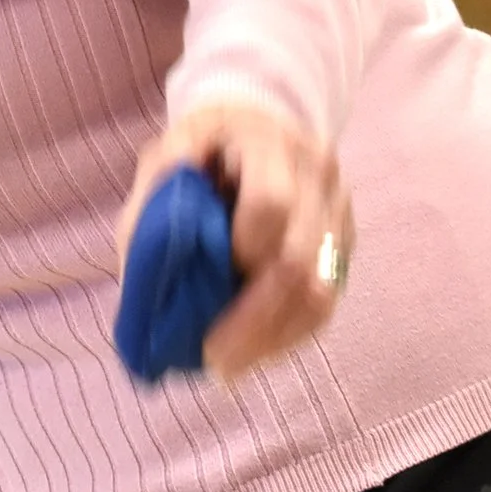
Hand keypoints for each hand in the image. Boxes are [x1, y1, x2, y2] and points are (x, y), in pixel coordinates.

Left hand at [119, 101, 354, 380]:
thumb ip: (156, 209)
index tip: (210, 281)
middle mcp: (317, 174)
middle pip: (302, 258)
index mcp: (269, 142)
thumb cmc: (202, 150)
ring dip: (274, 337)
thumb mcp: (167, 158)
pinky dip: (289, 334)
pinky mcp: (344, 243)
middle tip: (213, 358)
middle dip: (256, 319)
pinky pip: (327, 301)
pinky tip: (256, 352)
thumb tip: (146, 287)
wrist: (257, 125)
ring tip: (231, 366)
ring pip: (322, 289)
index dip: (244, 249)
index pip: (272, 202)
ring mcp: (339, 210)